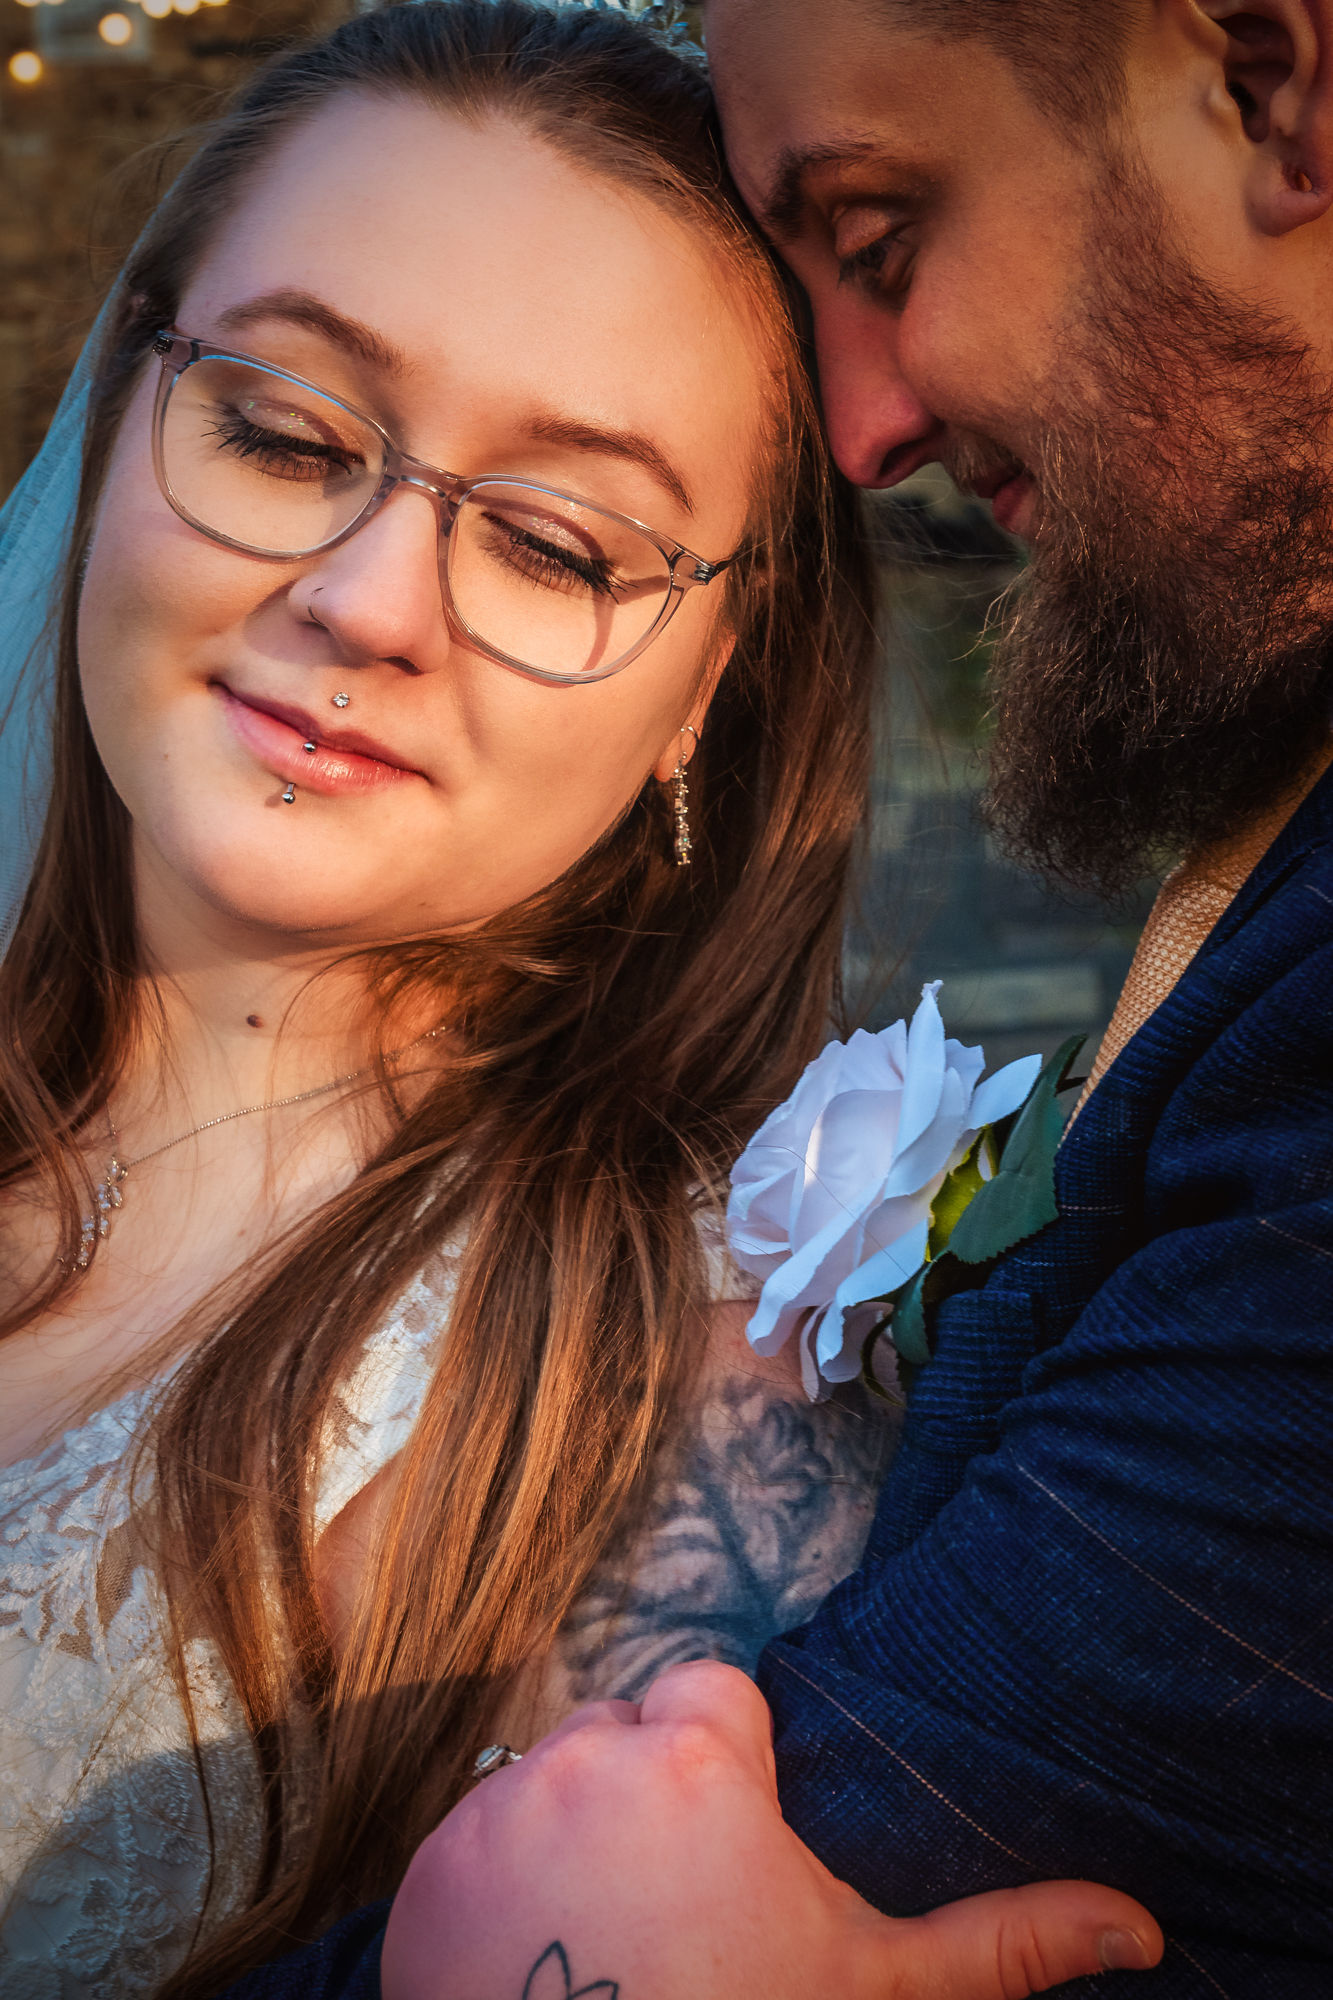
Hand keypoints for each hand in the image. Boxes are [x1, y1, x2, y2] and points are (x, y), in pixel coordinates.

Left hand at [381, 1659, 1161, 1998]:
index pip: (711, 1688)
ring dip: (573, 1837)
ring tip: (610, 1942)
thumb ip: (1001, 1941)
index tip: (737, 1843)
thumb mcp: (878, 1993)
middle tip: (677, 1907)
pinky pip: (472, 1842)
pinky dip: (497, 1889)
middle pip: (625, 1730)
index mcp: (694, 1755)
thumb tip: (1139, 1925)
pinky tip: (541, 1965)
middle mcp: (583, 1756)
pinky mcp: (422, 1873)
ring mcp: (491, 1813)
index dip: (729, 1761)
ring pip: (550, 1781)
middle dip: (650, 1794)